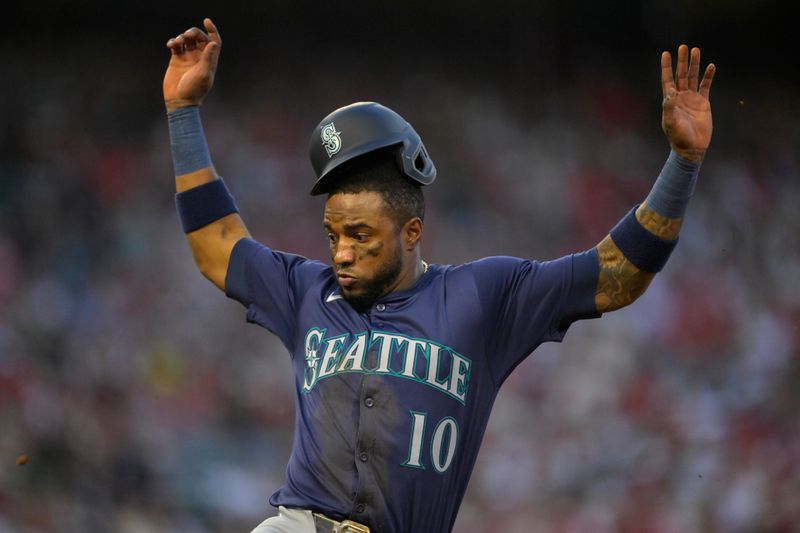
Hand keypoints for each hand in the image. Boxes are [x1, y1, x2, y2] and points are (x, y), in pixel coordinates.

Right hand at [163, 18, 221, 111]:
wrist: (180, 101)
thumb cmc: (194, 90)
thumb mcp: (203, 74)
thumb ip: (208, 58)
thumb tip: (213, 43)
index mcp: (210, 60)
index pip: (214, 41)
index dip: (212, 30)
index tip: (206, 21)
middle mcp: (200, 57)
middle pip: (199, 38)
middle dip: (194, 32)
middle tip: (188, 35)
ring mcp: (188, 58)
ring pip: (186, 40)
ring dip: (182, 37)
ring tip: (177, 43)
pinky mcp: (176, 60)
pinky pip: (176, 45)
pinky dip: (173, 42)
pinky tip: (171, 45)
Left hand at [661, 45, 714, 161]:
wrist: (692, 147)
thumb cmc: (679, 136)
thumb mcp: (671, 122)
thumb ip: (669, 107)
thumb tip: (669, 92)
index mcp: (670, 100)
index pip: (667, 79)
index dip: (666, 67)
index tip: (665, 53)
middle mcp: (680, 97)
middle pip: (681, 75)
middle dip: (682, 61)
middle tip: (683, 47)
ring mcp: (692, 98)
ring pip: (693, 77)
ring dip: (694, 65)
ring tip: (696, 50)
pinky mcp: (703, 102)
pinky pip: (706, 86)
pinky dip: (708, 76)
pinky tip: (711, 66)